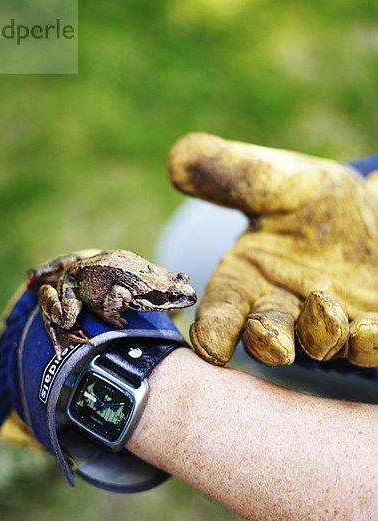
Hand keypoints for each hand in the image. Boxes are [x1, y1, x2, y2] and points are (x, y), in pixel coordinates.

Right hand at [168, 133, 377, 366]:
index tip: (211, 345)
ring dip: (320, 335)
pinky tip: (368, 330)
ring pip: (318, 343)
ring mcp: (328, 327)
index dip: (215, 328)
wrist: (373, 212)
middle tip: (273, 343)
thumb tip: (178, 157)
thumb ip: (230, 175)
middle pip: (267, 336)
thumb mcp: (279, 182)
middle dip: (267, 342)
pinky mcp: (368, 333)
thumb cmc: (316, 203)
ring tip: (325, 307)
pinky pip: (367, 346)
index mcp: (248, 278)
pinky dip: (367, 343)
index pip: (224, 308)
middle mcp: (284, 309)